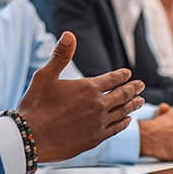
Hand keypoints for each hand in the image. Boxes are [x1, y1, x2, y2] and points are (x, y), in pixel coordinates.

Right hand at [16, 32, 145, 161]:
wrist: (31, 138)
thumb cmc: (35, 106)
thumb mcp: (45, 76)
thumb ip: (61, 56)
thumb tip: (69, 34)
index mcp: (88, 87)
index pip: (113, 79)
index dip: (122, 75)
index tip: (128, 73)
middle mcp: (98, 105)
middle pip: (122, 95)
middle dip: (133, 89)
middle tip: (141, 86)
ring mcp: (98, 124)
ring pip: (123, 112)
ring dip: (132, 105)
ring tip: (140, 101)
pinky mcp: (95, 139)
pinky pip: (116, 129)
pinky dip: (124, 123)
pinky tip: (127, 121)